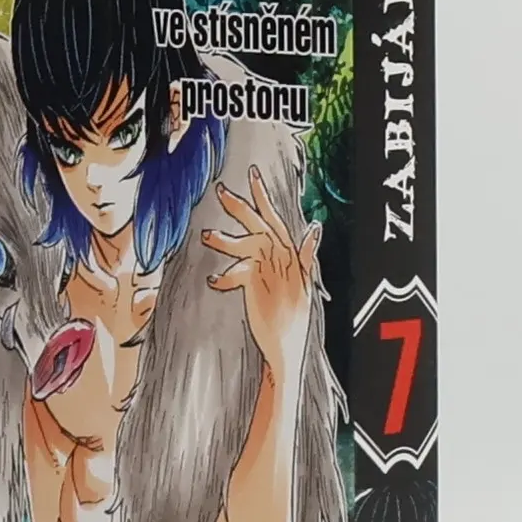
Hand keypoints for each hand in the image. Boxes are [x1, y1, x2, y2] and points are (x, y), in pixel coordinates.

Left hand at [203, 167, 319, 380]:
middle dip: (241, 206)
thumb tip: (316, 228)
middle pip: (260, 225)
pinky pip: (239, 275)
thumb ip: (306, 255)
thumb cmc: (293, 317)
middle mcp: (282, 259)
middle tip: (220, 190)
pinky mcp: (259, 287)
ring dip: (226, 240)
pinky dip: (225, 278)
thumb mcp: (304, 283)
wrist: (288, 346)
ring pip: (247, 246)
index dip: (263, 196)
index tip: (252, 175)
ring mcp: (271, 272)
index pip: (275, 219)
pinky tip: (212, 280)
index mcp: (290, 255)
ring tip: (205, 236)